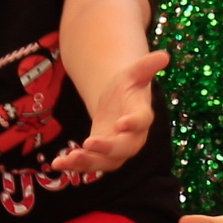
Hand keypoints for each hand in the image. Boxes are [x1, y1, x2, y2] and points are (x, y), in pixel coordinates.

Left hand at [48, 49, 168, 178]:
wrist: (117, 102)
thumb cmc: (128, 87)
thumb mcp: (134, 73)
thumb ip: (146, 67)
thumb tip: (165, 56)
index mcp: (142, 115)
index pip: (142, 121)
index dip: (133, 123)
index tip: (120, 123)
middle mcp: (132, 137)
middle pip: (124, 149)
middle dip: (107, 149)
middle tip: (88, 143)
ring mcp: (116, 150)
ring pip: (106, 163)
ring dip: (88, 163)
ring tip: (69, 158)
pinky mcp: (100, 155)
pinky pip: (90, 165)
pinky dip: (74, 166)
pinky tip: (57, 163)